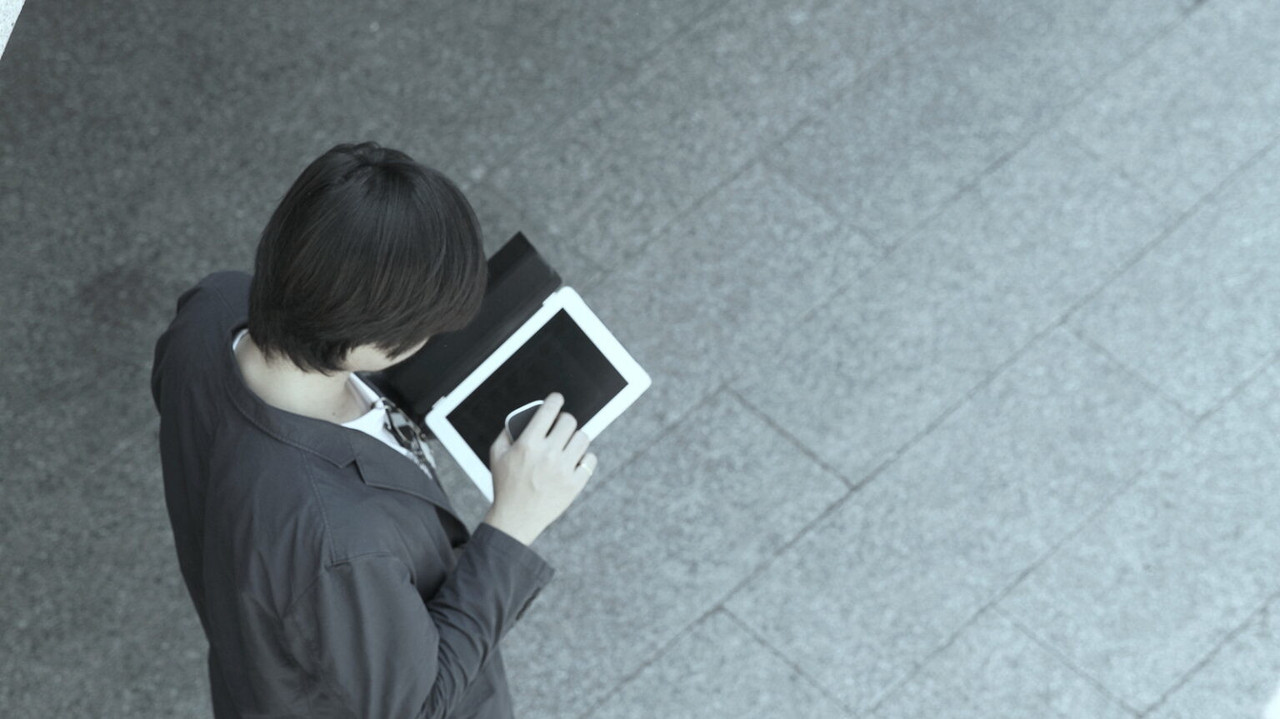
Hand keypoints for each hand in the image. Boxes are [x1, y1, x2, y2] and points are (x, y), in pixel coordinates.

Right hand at [483, 392, 596, 544]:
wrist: (516, 519)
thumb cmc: (505, 486)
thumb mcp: (496, 456)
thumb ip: (507, 432)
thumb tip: (522, 416)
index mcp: (528, 444)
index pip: (549, 410)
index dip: (555, 400)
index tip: (557, 399)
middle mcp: (548, 454)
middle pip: (569, 421)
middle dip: (564, 421)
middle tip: (561, 427)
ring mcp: (563, 470)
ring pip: (583, 438)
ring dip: (576, 438)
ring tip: (569, 444)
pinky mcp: (574, 484)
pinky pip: (590, 460)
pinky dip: (585, 458)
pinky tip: (575, 461)